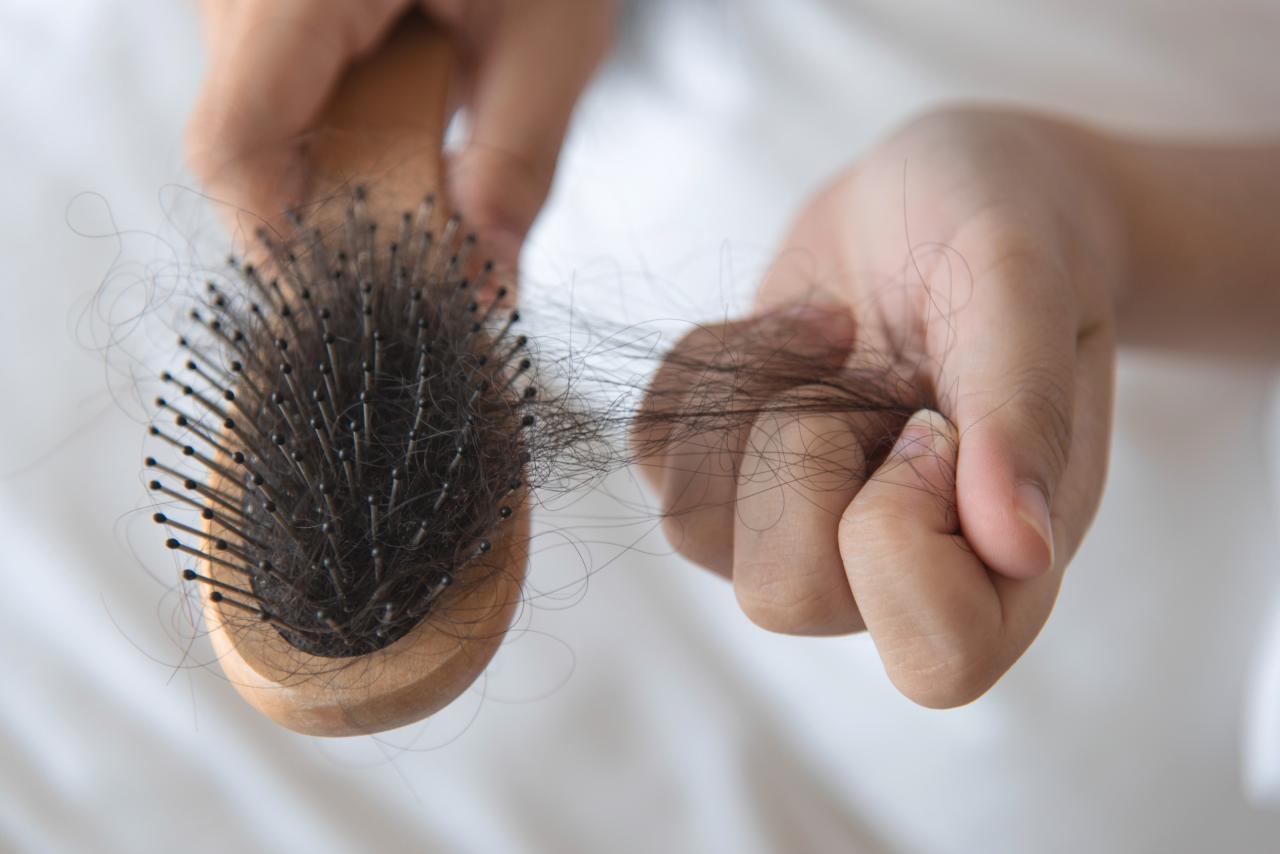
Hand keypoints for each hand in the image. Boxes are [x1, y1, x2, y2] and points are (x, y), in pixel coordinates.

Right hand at [187, 0, 614, 267]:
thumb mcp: (554, 36)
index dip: (290, 240)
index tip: (373, 289)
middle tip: (429, 248)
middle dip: (334, 223)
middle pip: (242, 156)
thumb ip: (518, 161)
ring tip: (430, 175)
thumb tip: (484, 286)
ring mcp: (242, 8)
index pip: (236, 143)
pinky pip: (274, 112)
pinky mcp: (260, 24)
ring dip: (342, 186)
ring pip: (255, 140)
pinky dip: (340, 152)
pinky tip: (404, 142)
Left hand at [636, 108, 1124, 706]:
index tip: (927, 421)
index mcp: (1002, 559)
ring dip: (750, 401)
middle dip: (803, 453)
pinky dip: (704, 368)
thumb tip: (1018, 549)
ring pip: (693, 530)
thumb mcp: (1025, 287)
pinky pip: (653, 451)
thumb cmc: (1012, 231)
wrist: (942, 188)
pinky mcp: (727, 467)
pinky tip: (787, 329)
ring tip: (834, 334)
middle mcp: (892, 567)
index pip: (935, 662)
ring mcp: (797, 524)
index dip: (900, 539)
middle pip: (780, 596)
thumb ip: (1021, 412)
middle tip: (872, 374)